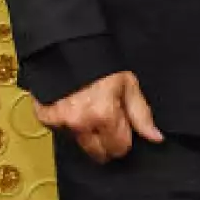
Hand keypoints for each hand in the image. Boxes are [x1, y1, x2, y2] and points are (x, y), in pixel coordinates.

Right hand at [34, 70, 162, 162]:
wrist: (66, 46)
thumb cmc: (99, 63)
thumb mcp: (127, 84)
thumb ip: (141, 114)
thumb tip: (155, 137)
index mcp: (104, 115)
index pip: (119, 149)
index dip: (123, 139)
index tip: (121, 127)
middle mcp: (80, 123)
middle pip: (98, 153)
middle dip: (105, 141)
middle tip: (105, 120)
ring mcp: (59, 123)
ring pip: (79, 144)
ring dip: (86, 133)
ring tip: (88, 109)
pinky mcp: (44, 118)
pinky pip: (60, 132)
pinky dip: (67, 124)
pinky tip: (72, 107)